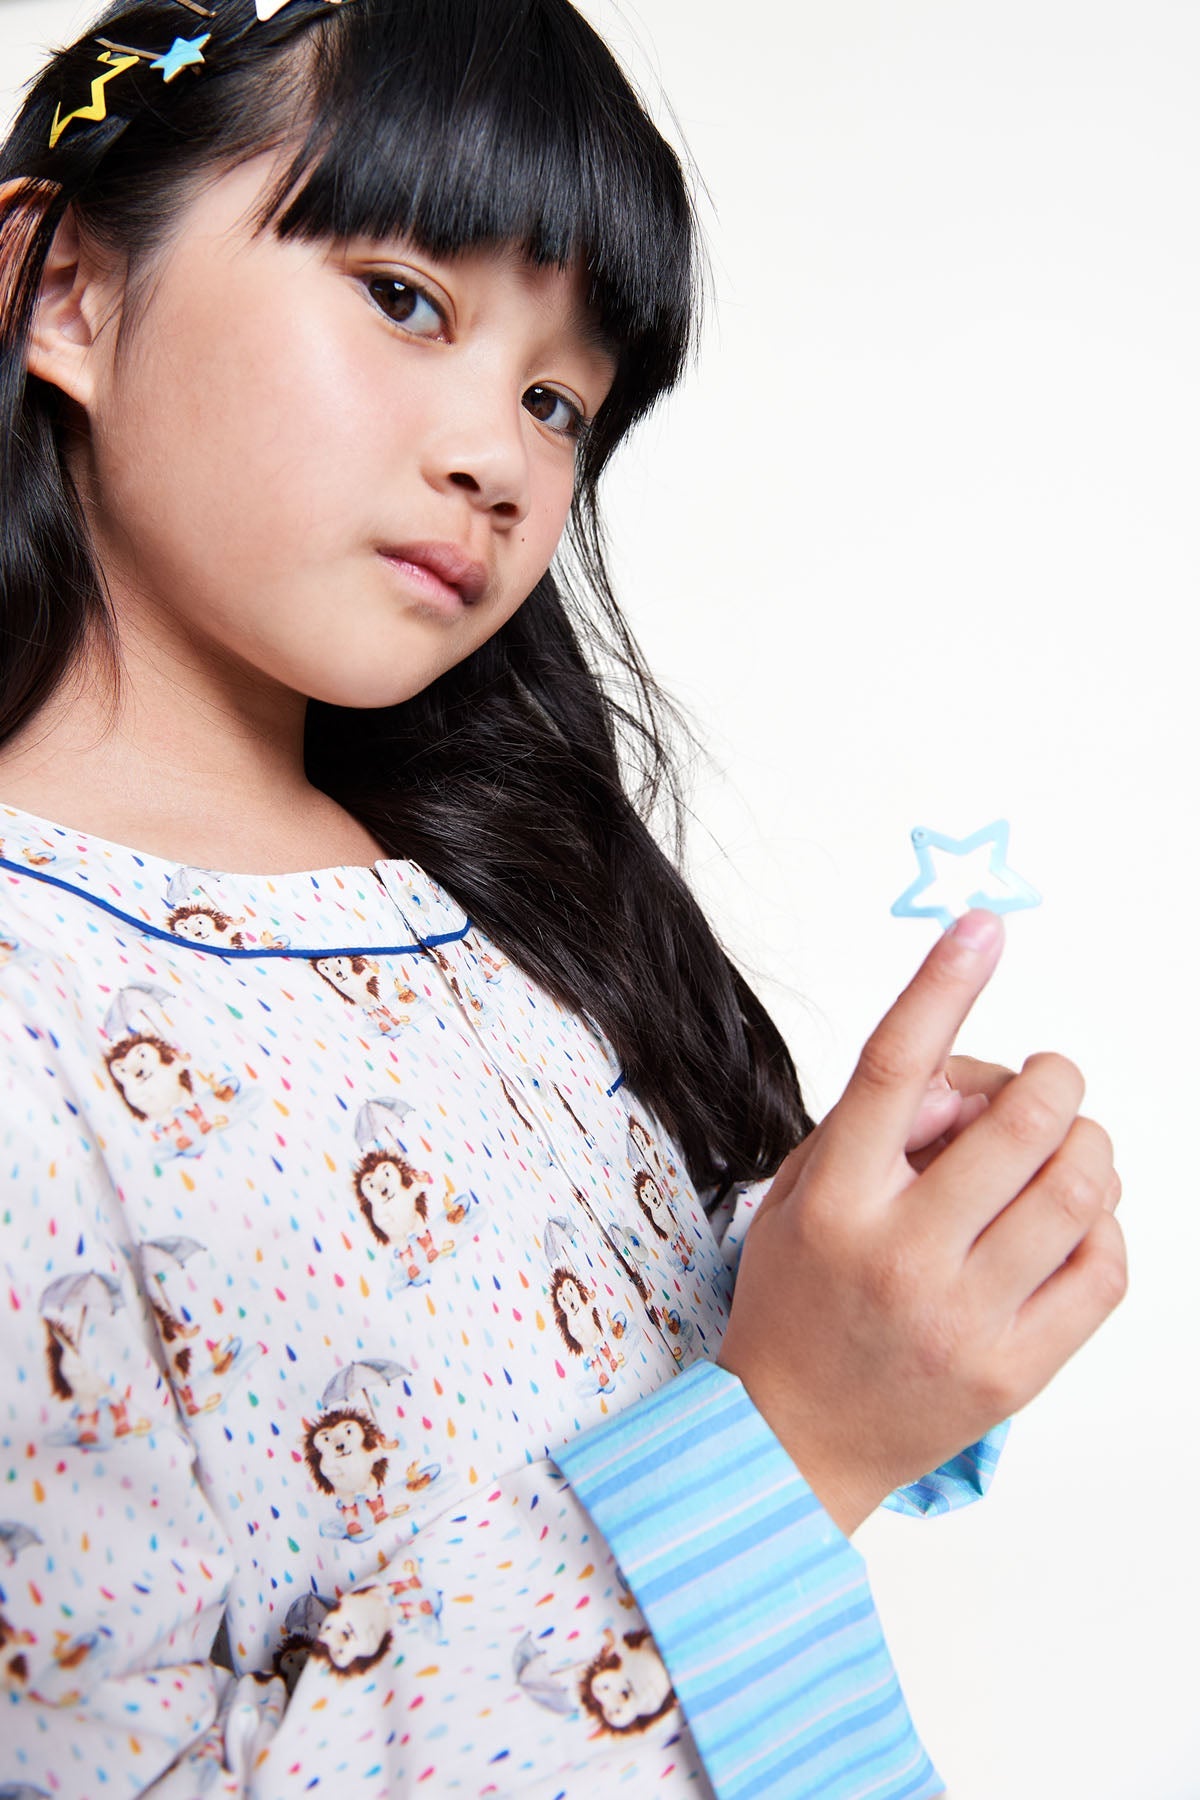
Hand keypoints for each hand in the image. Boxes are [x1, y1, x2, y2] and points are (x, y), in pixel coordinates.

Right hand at [717, 911, 1125, 1536]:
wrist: (794, 1440)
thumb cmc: (798, 1300)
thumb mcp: (796, 1193)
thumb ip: (873, 1125)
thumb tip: (969, 1084)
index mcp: (835, 1201)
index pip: (891, 1069)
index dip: (940, 988)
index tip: (981, 928)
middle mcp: (899, 1255)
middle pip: (1018, 1125)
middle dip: (1052, 1080)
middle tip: (1050, 1081)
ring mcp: (964, 1317)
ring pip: (1076, 1191)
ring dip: (1088, 1145)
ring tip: (1069, 1150)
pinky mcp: (1015, 1370)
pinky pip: (1102, 1268)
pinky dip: (1103, 1225)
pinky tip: (1071, 1224)